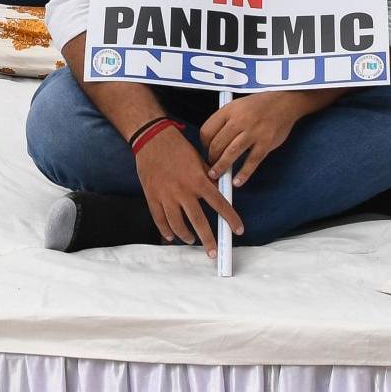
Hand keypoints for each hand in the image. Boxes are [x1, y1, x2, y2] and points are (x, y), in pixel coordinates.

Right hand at [134, 127, 243, 254]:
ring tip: (191, 241)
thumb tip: (219, 193)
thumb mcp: (199, 160)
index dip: (230, 218)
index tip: (238, 230)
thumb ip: (208, 178)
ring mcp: (166, 195)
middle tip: (213, 252)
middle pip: (198, 221)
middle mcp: (183, 191)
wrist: (152, 139)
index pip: (219, 204)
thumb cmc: (178, 148)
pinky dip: (165, 231)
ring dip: (186, 236)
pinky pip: (159, 220)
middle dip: (208, 240)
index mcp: (198, 180)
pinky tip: (171, 236)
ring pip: (177, 224)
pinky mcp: (152, 196)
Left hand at [200, 93, 302, 187]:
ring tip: (216, 176)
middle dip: (211, 158)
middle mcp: (239, 120)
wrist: (283, 101)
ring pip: (231, 153)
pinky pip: (252, 161)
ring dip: (221, 167)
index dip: (203, 144)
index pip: (207, 130)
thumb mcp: (237, 105)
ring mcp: (253, 132)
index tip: (206, 151)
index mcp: (229, 110)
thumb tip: (212, 143)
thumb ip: (225, 121)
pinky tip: (237, 182)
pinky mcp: (266, 142)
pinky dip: (243, 174)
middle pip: (217, 144)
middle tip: (211, 166)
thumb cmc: (257, 106)